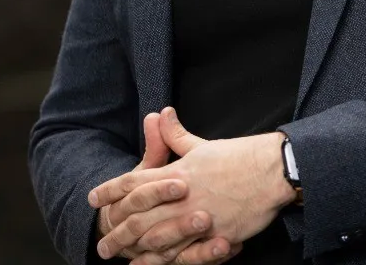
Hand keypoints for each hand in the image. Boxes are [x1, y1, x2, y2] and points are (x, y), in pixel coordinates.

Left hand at [91, 107, 294, 261]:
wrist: (271, 171)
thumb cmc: (238, 156)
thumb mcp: (202, 145)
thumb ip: (176, 136)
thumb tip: (160, 114)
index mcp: (177, 172)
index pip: (135, 181)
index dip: (112, 190)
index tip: (94, 197)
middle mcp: (181, 197)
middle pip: (139, 216)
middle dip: (117, 230)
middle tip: (100, 243)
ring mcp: (196, 218)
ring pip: (156, 238)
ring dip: (134, 250)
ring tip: (118, 258)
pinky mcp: (213, 236)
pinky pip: (182, 253)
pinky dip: (163, 262)